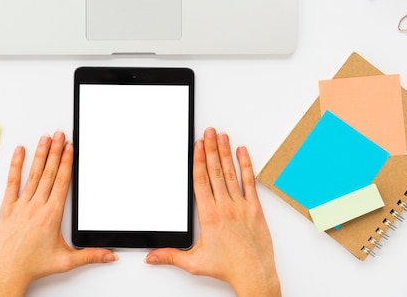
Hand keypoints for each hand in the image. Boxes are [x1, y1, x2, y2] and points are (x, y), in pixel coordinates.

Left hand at [0, 131, 117, 296]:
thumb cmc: (33, 266)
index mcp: (51, 215)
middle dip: (56, 151)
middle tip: (60, 135)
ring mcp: (20, 206)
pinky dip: (16, 166)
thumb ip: (90, 255)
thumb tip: (110, 255)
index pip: (62, 182)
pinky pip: (12, 183)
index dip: (66, 162)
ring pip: (33, 174)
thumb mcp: (66, 261)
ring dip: (40, 154)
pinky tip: (20, 152)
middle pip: (49, 173)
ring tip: (45, 138)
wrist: (7, 273)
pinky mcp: (7, 208)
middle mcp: (36, 207)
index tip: (70, 148)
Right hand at [145, 127, 280, 296]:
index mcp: (209, 215)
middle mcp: (225, 206)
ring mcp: (241, 206)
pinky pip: (249, 182)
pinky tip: (242, 153)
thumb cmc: (227, 268)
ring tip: (222, 136)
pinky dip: (246, 166)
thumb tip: (151, 256)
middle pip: (214, 171)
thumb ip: (170, 256)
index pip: (201, 180)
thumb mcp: (194, 263)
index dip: (198, 160)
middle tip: (209, 132)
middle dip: (211, 149)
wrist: (253, 274)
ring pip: (230, 173)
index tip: (197, 145)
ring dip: (225, 153)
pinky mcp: (255, 209)